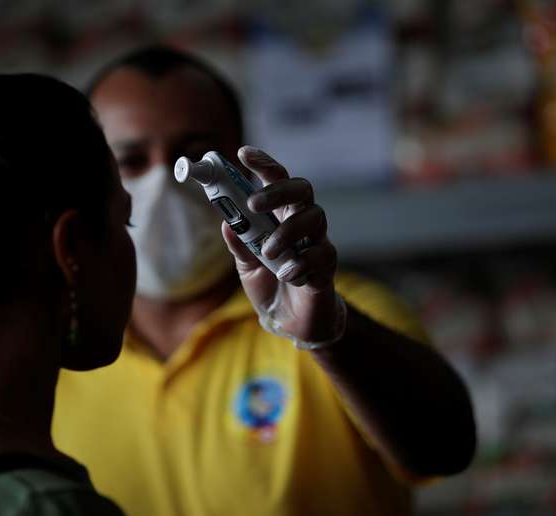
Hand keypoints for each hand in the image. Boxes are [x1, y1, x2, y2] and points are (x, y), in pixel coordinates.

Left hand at [220, 146, 341, 344]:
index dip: (264, 164)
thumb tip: (227, 222)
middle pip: (301, 189)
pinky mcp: (328, 266)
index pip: (277, 180)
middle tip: (254, 204)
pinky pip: (322, 254)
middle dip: (278, 190)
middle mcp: (301, 223)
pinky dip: (301, 263)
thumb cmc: (271, 285)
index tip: (244, 153)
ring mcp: (317, 242)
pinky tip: (288, 275)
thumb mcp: (246, 266)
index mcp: (280, 216)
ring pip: (314, 217)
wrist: (291, 323)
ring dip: (286, 232)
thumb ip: (239, 244)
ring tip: (268, 253)